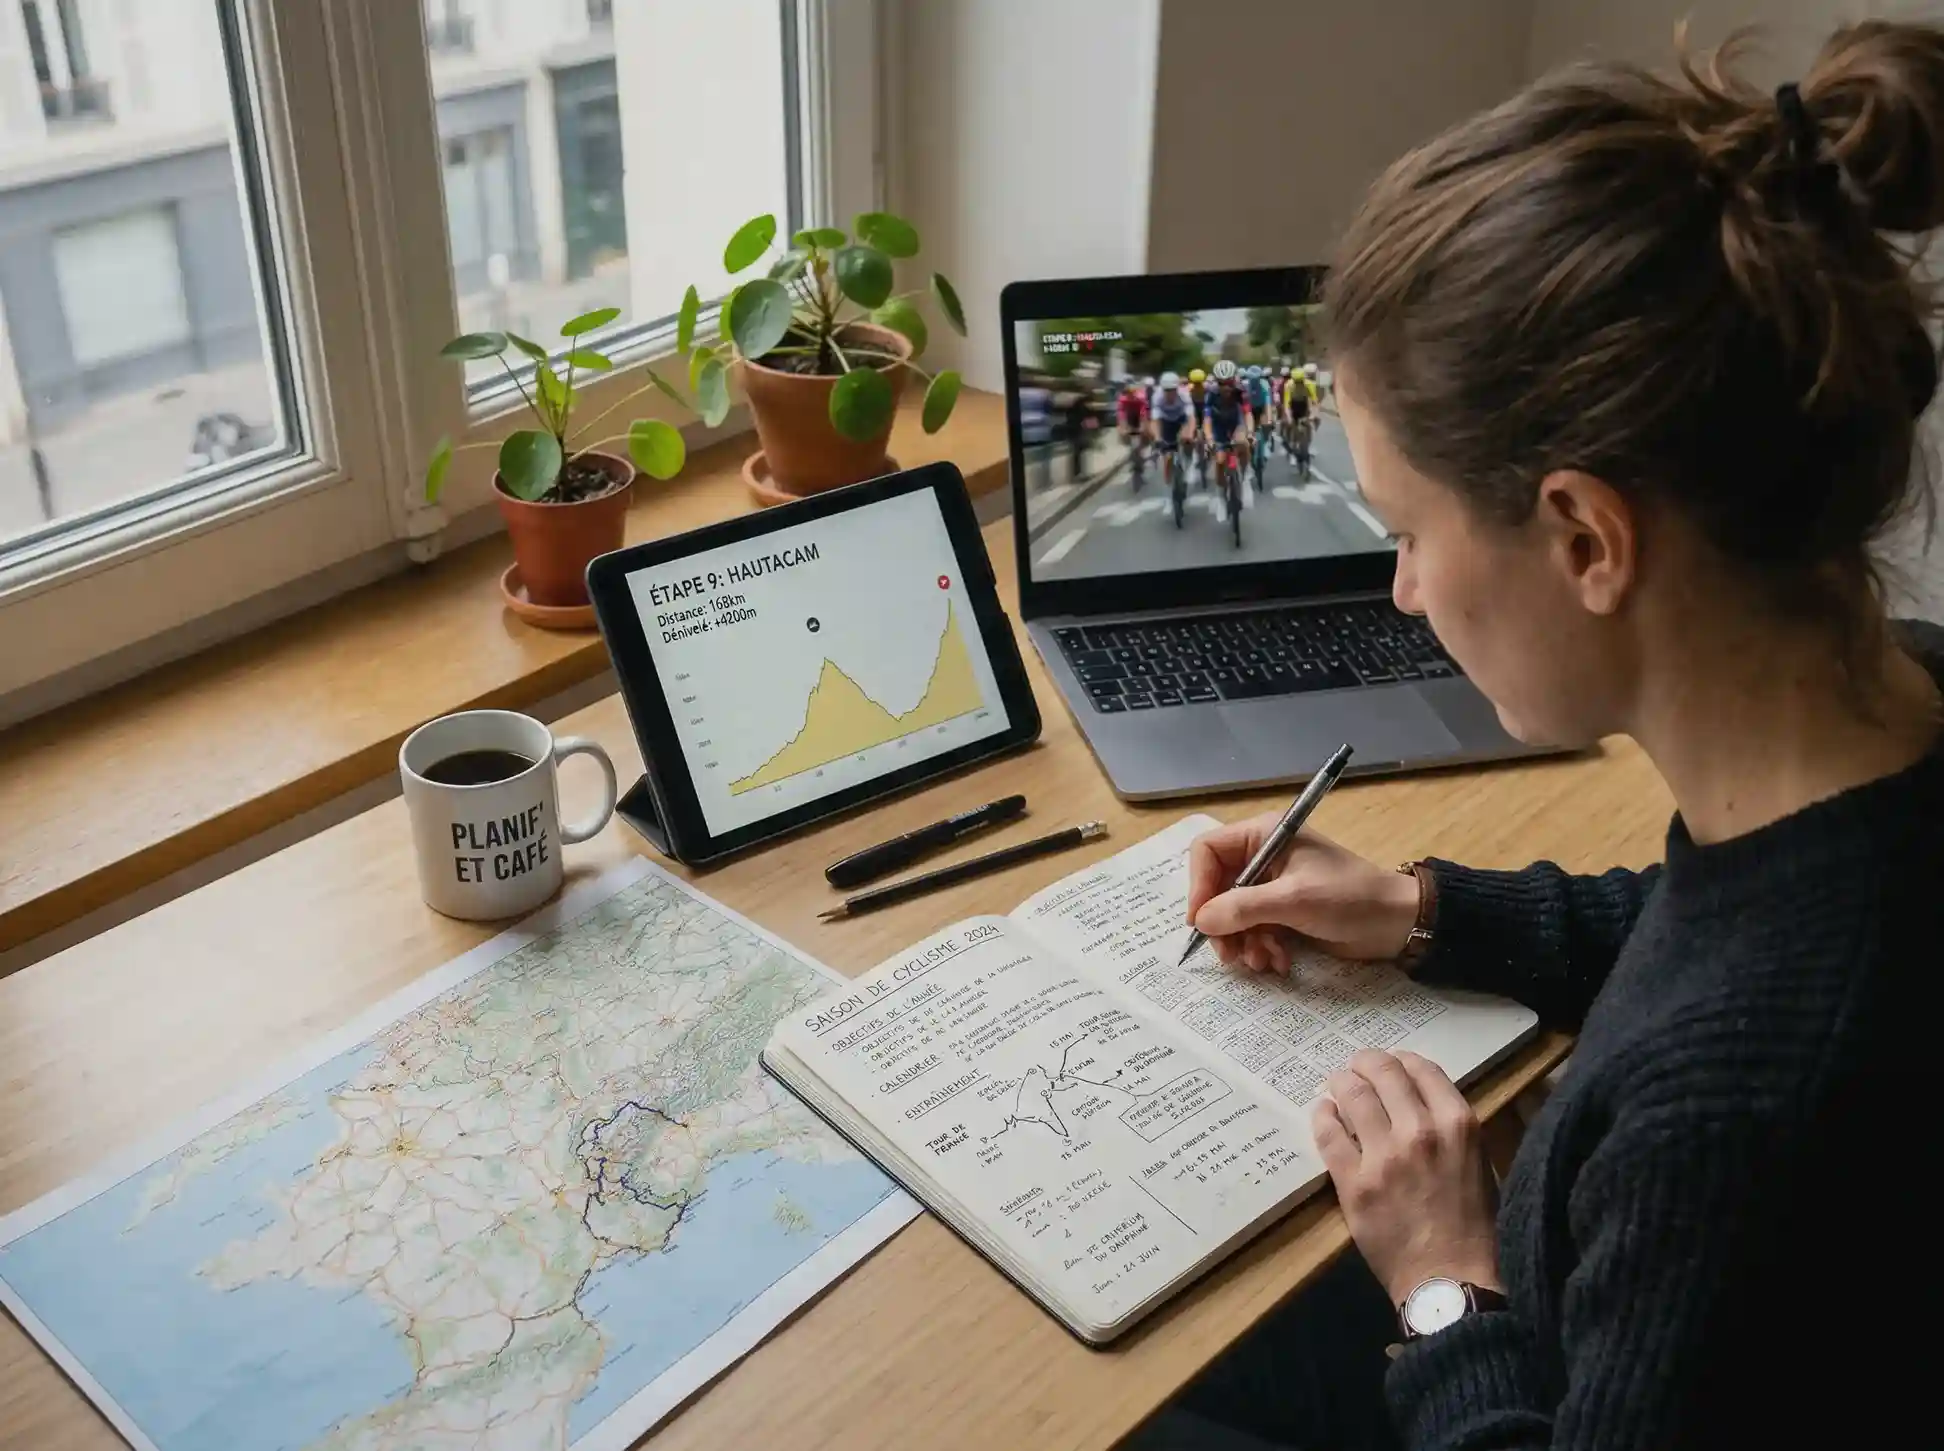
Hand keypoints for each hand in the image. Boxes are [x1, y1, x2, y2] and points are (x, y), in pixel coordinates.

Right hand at [1185, 815, 1420, 972]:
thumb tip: (1200, 921)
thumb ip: (1243, 908)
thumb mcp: (1293, 900)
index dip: (1198, 885)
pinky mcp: (1283, 913)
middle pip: (1217, 889)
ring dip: (1244, 942)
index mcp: (1264, 835)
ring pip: (1234, 915)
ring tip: (1262, 962)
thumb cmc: (1348, 898)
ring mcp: (1273, 887)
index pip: (1208, 851)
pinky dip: (1262, 948)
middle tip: (1229, 955)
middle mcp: (1263, 857)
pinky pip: (1254, 930)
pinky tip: (1280, 962)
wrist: (1396, 924)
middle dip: (1223, 924)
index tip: (1200, 921)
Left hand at [1313, 1050, 1499, 1305]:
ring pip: (1351, 1094)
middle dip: (1366, 1063)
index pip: (1422, 1069)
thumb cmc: (1476, 1229)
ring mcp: (1383, 1155)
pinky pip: (1328, 1134)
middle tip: (1357, 1067)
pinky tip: (1323, 1113)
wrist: (1452, 1282)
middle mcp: (1421, 1130)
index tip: (1392, 1064)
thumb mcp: (1480, 1165)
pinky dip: (1322, 1116)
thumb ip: (1452, 1130)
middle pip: (1383, 1072)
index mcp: (1459, 1124)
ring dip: (1341, 1083)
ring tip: (1337, 1085)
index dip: (1402, 1061)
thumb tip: (1420, 1104)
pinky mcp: (1354, 1182)